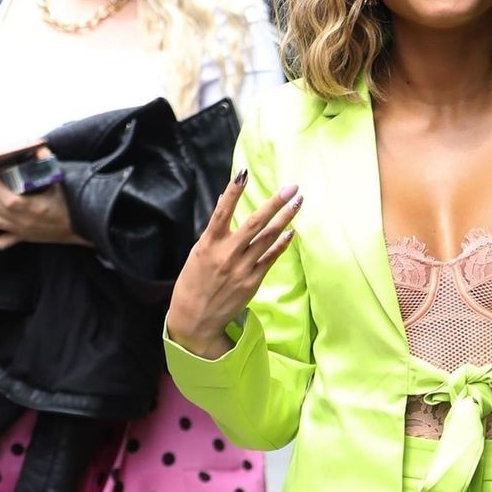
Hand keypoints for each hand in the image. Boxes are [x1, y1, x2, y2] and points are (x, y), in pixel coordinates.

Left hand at [0, 148, 84, 250]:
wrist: (77, 228)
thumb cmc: (68, 204)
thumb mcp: (61, 183)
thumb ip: (49, 163)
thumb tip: (39, 147)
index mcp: (36, 209)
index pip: (10, 200)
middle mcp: (26, 222)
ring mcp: (21, 232)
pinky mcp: (21, 238)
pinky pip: (2, 243)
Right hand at [166, 170, 301, 356]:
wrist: (195, 318)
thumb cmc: (194, 282)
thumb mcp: (198, 253)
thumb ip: (215, 233)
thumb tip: (227, 207)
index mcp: (209, 243)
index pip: (222, 211)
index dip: (233, 191)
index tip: (243, 173)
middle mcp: (226, 254)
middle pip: (255, 223)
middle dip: (275, 203)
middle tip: (292, 187)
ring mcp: (241, 268)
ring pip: (267, 239)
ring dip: (285, 219)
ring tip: (297, 203)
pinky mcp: (252, 282)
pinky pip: (270, 258)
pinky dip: (281, 244)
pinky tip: (291, 231)